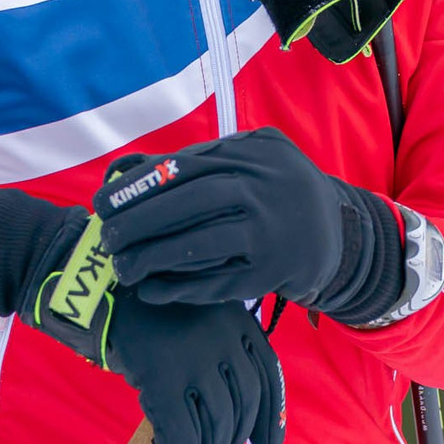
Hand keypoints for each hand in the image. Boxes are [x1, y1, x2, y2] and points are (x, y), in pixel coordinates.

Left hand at [94, 127, 404, 322]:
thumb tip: (126, 170)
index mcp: (257, 153)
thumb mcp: (250, 160)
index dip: (139, 186)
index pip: (186, 165)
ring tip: (122, 267)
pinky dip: (181, 288)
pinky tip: (151, 291)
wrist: (340, 235)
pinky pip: (218, 282)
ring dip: (155, 257)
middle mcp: (267, 188)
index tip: (103, 203)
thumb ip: (195, 159)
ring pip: (203, 244)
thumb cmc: (278, 193)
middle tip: (107, 237)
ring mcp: (273, 232)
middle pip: (193, 201)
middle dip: (141, 220)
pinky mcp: (273, 272)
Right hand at [104, 298, 284, 443]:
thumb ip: (221, 354)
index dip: (271, 417)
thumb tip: (232, 421)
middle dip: (233, 443)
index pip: (268, 376)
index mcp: (238, 322)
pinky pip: (182, 432)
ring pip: (216, 423)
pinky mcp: (163, 377)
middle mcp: (225, 338)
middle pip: (242, 405)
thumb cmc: (154, 313)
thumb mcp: (201, 319)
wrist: (108, 290)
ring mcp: (195, 357)